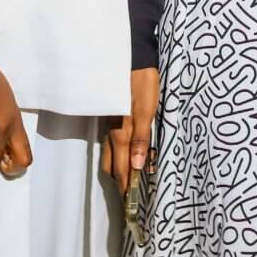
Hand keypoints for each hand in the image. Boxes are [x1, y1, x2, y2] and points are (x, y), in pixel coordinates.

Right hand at [104, 67, 159, 192]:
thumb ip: (142, 137)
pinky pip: (108, 140)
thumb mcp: (148, 108)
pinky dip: (115, 152)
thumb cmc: (142, 80)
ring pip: (108, 153)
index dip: (126, 185)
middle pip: (111, 164)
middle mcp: (111, 131)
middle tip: (130, 193)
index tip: (130, 202)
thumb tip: (136, 167)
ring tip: (128, 177)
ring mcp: (107, 122)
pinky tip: (124, 152)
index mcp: (122, 131)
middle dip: (120, 180)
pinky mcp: (108, 115)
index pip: (122, 167)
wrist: (129, 54)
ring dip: (117, 166)